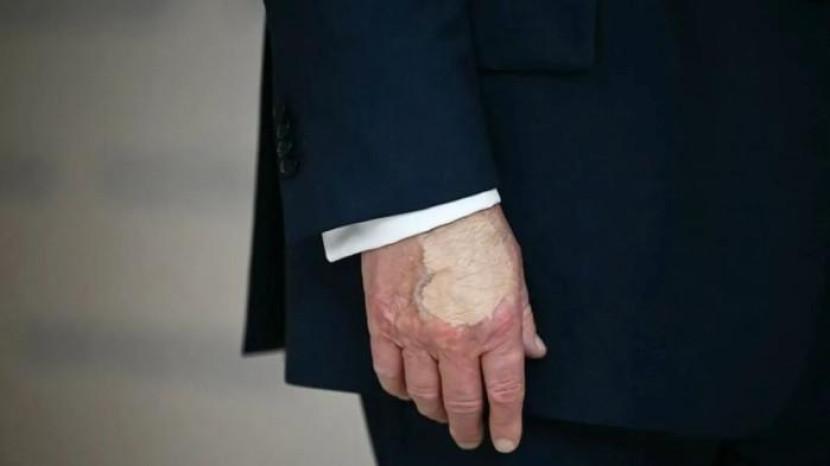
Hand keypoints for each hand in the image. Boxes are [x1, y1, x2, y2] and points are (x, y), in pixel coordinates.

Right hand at [361, 205, 545, 452]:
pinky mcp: (383, 322)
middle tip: (472, 437)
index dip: (506, 423)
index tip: (506, 439)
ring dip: (436, 413)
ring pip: (423, 395)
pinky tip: (407, 392)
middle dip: (469, 429)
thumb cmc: (472, 228)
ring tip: (443, 416)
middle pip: (462, 404)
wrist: (426, 201)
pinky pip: (387, 372)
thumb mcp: (514, 273)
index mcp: (496, 326)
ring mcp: (415, 334)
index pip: (504, 393)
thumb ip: (524, 318)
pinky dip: (398, 390)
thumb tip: (533, 351)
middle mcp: (455, 339)